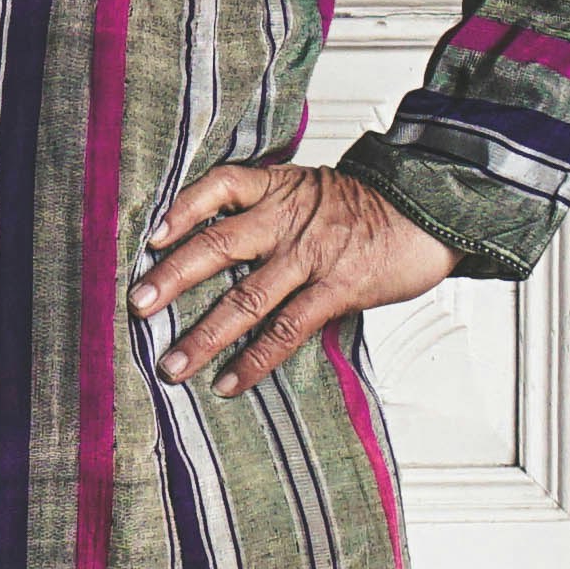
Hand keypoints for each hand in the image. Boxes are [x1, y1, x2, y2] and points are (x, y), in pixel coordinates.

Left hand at [130, 163, 457, 394]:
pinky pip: (287, 329)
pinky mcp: (337, 289)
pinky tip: (230, 382)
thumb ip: (270, 211)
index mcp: (280, 188)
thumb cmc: (370, 207)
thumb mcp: (314, 190)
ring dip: (204, 336)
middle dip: (172, 277)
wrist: (432, 210)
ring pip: (246, 298)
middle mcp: (288, 218)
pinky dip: (255, 360)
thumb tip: (216, 247)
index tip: (151, 236)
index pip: (220, 186)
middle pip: (217, 244)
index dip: (181, 209)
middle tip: (137, 306)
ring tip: (173, 365)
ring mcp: (311, 255)